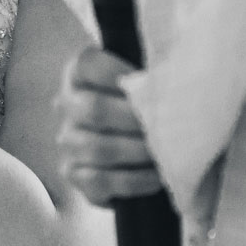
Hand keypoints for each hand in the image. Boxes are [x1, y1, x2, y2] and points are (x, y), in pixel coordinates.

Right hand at [55, 44, 163, 205]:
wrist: (135, 146)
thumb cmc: (145, 106)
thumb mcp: (145, 84)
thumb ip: (152, 80)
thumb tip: (178, 81)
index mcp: (80, 74)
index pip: (88, 65)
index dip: (119, 72)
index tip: (151, 82)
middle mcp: (66, 105)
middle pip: (94, 109)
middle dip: (136, 120)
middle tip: (167, 126)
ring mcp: (67, 142)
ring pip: (97, 148)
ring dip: (138, 152)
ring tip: (166, 153)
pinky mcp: (73, 174)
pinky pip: (99, 180)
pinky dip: (134, 180)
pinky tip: (157, 177)